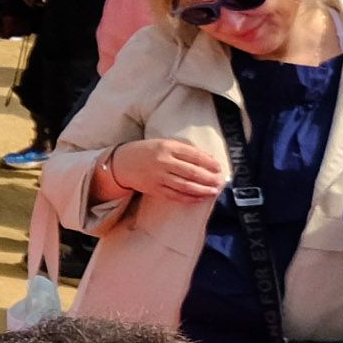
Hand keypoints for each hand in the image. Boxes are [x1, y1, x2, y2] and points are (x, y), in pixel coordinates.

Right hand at [112, 132, 227, 203]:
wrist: (122, 163)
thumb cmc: (147, 151)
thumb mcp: (164, 143)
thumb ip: (184, 150)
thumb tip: (207, 158)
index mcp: (167, 147)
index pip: (194, 155)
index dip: (209, 163)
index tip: (219, 167)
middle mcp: (163, 162)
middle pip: (191, 172)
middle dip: (208, 178)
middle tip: (220, 181)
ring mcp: (158, 177)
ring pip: (185, 186)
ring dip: (202, 190)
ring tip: (213, 191)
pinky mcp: (154, 189)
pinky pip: (175, 195)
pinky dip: (189, 198)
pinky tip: (199, 199)